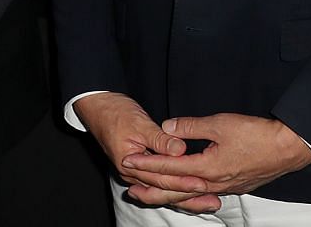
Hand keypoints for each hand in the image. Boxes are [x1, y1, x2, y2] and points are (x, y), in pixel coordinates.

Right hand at [73, 93, 215, 212]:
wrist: (98, 108)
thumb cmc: (116, 113)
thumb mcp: (139, 123)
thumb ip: (159, 139)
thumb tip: (179, 150)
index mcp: (130, 164)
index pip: (161, 178)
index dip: (182, 181)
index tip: (202, 183)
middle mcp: (132, 174)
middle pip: (163, 190)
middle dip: (188, 197)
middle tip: (212, 201)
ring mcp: (136, 173)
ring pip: (163, 191)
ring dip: (185, 197)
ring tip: (208, 201)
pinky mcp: (141, 168)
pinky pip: (160, 184)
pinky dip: (176, 189)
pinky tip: (192, 192)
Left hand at [120, 113, 310, 203]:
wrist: (287, 148)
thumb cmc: (256, 134)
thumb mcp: (220, 123)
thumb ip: (191, 127)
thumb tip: (167, 127)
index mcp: (207, 168)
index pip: (170, 168)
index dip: (148, 165)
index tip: (129, 162)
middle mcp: (214, 183)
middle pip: (176, 190)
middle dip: (152, 189)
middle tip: (131, 189)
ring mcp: (225, 187)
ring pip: (190, 194)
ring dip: (168, 194)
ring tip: (151, 194)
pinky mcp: (234, 186)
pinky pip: (204, 193)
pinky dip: (188, 194)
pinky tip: (185, 192)